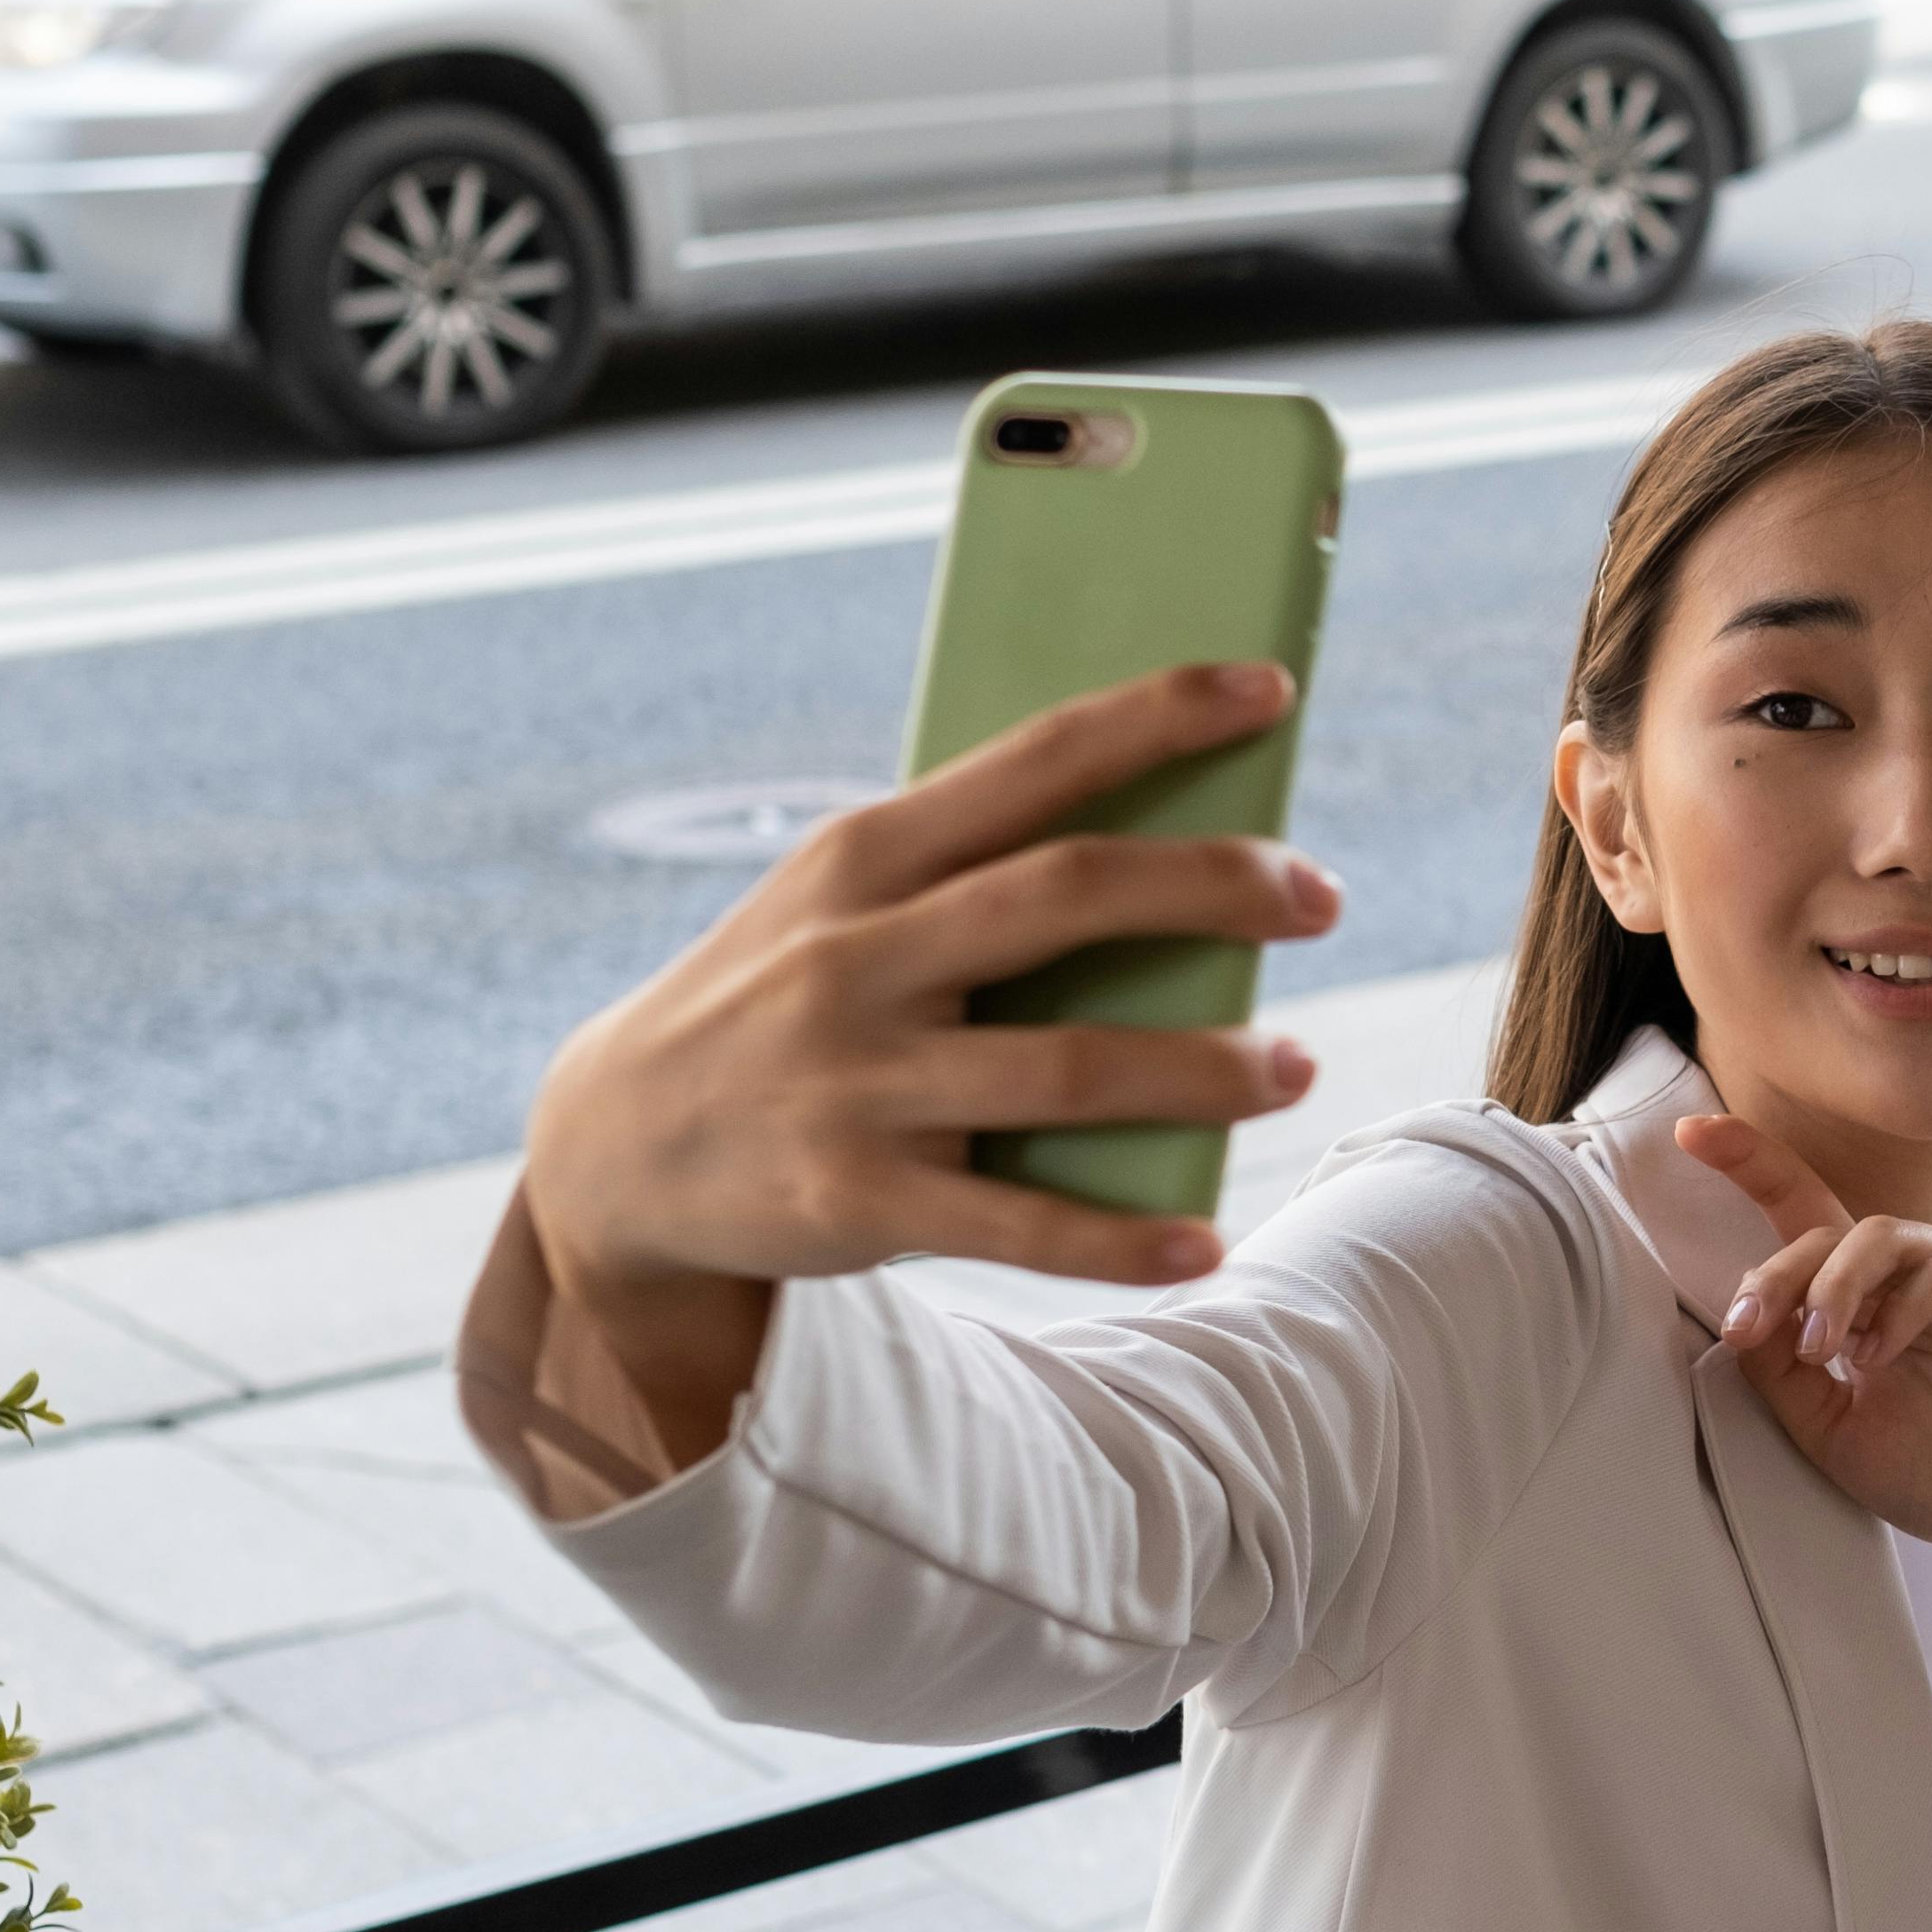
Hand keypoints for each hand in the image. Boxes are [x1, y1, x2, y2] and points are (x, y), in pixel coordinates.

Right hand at [519, 663, 1340, 1451]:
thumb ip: (970, 870)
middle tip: (1320, 898)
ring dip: (1201, 1070)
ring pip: (1066, 1068)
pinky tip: (1202, 1242)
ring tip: (1293, 1063)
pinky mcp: (854, 1199)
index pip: (1033, 759)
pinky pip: (1016, 1222)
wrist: (611, 1149)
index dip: (1157, 718)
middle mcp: (858, 958)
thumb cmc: (780, 1000)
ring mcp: (855, 1081)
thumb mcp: (836, 904)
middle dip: (1213, 890)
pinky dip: (1117, 1238)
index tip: (1268, 689)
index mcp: (864, 857)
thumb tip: (1170, 850)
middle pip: (1069, 897)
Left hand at [1684, 1118, 1931, 1749]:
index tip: (1689, 1132)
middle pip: (1832, 1229)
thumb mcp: (1831, 1429)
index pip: (1806, 1215)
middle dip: (1781, 1274)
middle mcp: (1919, 1274)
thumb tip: (1739, 1318)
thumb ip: (1782, 1372)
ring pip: (1884, 1236)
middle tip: (1752, 1328)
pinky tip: (1883, 1355)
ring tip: (1826, 1349)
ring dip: (1836, 1288)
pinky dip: (1904, 1308)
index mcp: (1870, 1301)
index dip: (1753, 1165)